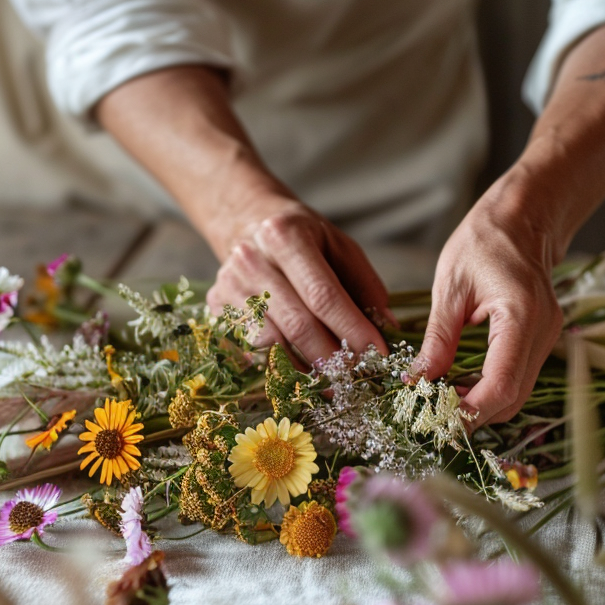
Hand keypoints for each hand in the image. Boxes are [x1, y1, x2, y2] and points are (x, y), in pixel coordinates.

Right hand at [206, 197, 390, 362]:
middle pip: (297, 325)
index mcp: (286, 237)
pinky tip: (300, 373)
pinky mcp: (218, 308)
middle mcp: (251, 260)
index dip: (352, 329)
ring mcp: (229, 286)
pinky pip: (252, 350)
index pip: (323, 295)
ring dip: (306, 369)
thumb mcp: (339, 246)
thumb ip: (365, 285)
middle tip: (356, 377)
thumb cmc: (303, 238)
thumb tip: (387, 328)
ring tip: (332, 382)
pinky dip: (279, 366)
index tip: (378, 354)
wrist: (247, 222)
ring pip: (272, 344)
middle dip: (332, 358)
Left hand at [416, 193, 563, 427]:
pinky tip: (459, 383)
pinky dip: (489, 388)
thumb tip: (418, 381)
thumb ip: (438, 339)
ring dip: (480, 403)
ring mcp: (548, 338)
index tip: (437, 421)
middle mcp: (543, 333)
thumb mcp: (450, 288)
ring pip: (516, 392)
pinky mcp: (541, 339)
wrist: (522, 217)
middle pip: (512, 398)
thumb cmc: (484, 240)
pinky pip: (517, 376)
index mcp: (521, 317)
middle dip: (472, 414)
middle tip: (429, 413)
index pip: (502, 385)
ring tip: (438, 399)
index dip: (471, 411)